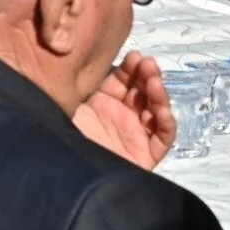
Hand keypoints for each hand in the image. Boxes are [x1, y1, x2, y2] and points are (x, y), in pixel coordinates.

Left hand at [72, 51, 175, 169]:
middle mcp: (120, 117)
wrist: (63, 174)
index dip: (131, 67)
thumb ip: (80, 82)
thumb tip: (89, 55)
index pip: (123, 79)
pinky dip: (167, 123)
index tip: (134, 56)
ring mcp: (134, 135)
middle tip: (147, 65)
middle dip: (148, 75)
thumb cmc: (62, 136)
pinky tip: (162, 110)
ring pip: (156, 109)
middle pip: (143, 91)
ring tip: (154, 82)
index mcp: (102, 103)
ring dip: (158, 94)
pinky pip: (163, 138)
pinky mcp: (146, 155)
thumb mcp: (70, 104)